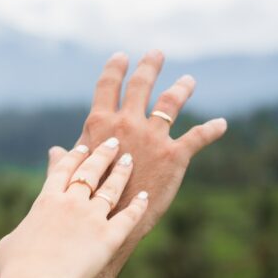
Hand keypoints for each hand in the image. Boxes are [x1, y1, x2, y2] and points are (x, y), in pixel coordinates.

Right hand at [0, 138, 148, 277]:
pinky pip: (128, 217)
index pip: (63, 170)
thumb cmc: (14, 271)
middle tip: (114, 143)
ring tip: (129, 160)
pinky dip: (138, 206)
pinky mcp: (109, 238)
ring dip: (122, 172)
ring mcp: (92, 219)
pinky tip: (145, 196)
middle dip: (103, 154)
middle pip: (91, 171)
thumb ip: (21, 231)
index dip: (74, 156)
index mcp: (45, 201)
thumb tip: (20, 234)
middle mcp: (71, 203)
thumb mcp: (9, 243)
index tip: (83, 146)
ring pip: (111, 188)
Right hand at [48, 49, 226, 239]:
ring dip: (181, 88)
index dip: (114, 69)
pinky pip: (198, 136)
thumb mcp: (71, 174)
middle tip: (156, 54)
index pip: (106, 87)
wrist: (110, 224)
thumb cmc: (85, 201)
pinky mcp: (175, 156)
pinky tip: (222, 124)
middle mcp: (127, 123)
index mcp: (100, 124)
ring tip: (188, 81)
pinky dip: (213, 129)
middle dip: (150, 66)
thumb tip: (55, 151)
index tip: (121, 56)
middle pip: (140, 86)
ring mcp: (153, 137)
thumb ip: (66, 159)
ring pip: (171, 102)